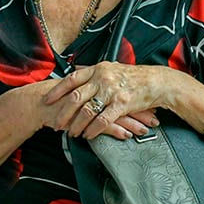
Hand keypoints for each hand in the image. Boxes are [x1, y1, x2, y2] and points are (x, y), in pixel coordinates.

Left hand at [42, 62, 166, 139]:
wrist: (156, 82)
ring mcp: (111, 91)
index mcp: (97, 69)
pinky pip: (103, 119)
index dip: (57, 91)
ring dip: (77, 124)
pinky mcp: (122, 104)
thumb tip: (75, 71)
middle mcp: (102, 79)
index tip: (47, 100)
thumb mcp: (111, 68)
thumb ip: (93, 72)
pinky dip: (93, 129)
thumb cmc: (132, 77)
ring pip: (87, 110)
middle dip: (63, 112)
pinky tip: (88, 135)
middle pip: (76, 97)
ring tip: (71, 132)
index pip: (71, 79)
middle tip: (56, 123)